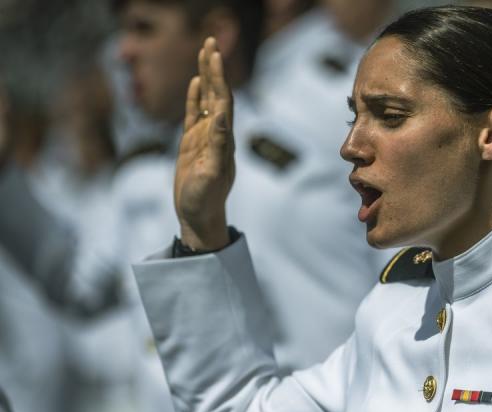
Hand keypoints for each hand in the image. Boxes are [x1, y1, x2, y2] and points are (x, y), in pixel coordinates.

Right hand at [174, 37, 234, 250]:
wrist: (199, 216)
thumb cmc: (206, 200)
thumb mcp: (211, 174)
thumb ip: (217, 145)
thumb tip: (221, 116)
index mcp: (224, 139)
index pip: (224, 101)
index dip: (220, 78)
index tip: (216, 55)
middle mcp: (217, 134)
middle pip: (217, 94)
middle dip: (214, 68)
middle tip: (211, 41)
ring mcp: (204, 137)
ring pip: (206, 100)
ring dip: (207, 77)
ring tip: (205, 53)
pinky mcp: (192, 144)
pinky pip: (193, 115)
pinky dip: (195, 97)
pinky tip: (195, 82)